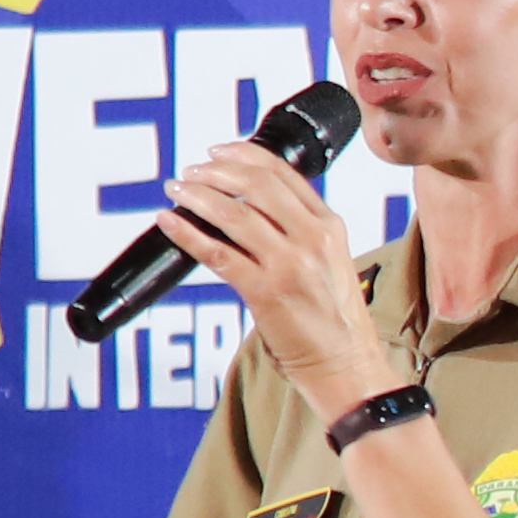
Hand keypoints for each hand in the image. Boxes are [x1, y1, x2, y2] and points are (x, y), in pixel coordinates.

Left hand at [156, 131, 384, 413]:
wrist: (347, 366)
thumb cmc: (336, 322)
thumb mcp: (330, 262)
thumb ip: (300, 232)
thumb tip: (251, 209)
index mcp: (329, 227)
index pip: (283, 173)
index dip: (244, 155)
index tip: (218, 152)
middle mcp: (312, 239)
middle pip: (256, 184)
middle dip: (215, 171)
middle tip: (191, 173)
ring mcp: (290, 265)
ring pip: (233, 213)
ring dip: (196, 196)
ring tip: (177, 192)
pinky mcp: (266, 292)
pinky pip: (217, 253)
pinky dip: (188, 233)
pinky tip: (170, 222)